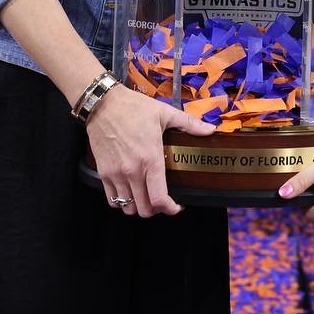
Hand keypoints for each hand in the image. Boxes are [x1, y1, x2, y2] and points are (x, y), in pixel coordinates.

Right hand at [87, 85, 213, 218]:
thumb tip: (210, 130)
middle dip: (157, 209)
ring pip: (128, 208)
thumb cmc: (133, 108)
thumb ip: (189, 124)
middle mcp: (132, 171)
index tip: (177, 206)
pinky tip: (129, 193)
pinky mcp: (103, 172)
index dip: (171, 209)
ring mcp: (116, 174)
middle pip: (145, 209)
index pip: (160, 199)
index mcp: (150, 159)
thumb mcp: (165, 113)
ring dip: (139, 207)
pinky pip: (112, 200)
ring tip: (146, 197)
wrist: (102, 104)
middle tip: (163, 200)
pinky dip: (121, 202)